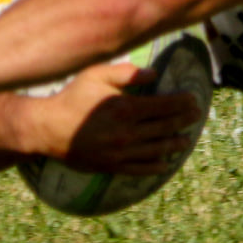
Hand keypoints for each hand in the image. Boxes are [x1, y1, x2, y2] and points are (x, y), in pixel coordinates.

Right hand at [27, 62, 202, 175]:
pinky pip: (139, 169)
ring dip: (174, 144)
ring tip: (186, 140)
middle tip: (196, 116)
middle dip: (184, 121)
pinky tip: (166, 164)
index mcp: (126, 108)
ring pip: (156, 149)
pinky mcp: (111, 166)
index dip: (182, 103)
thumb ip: (126, 73)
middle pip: (165, 127)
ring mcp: (120, 152)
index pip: (164, 106)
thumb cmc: (72, 97)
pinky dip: (155, 167)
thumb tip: (153, 74)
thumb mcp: (96, 75)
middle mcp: (127, 132)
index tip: (193, 99)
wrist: (46, 128)